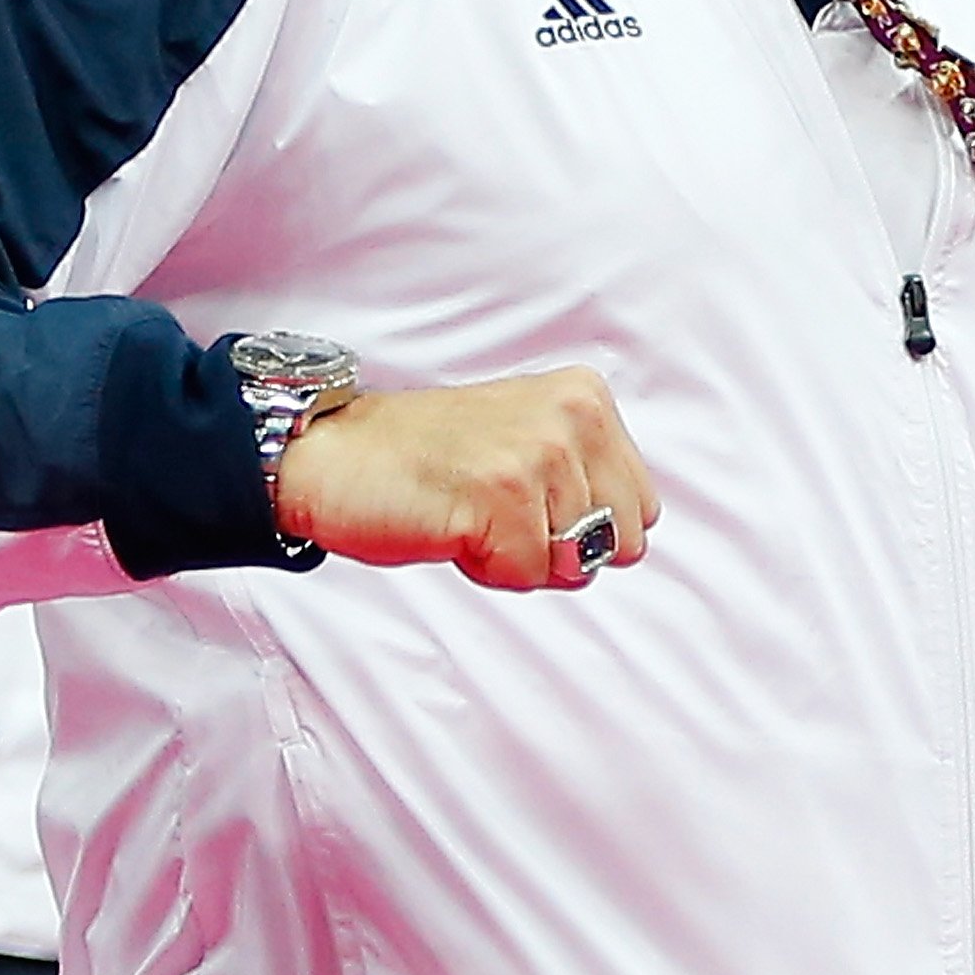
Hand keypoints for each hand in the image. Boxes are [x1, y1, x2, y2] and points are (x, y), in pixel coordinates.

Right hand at [264, 369, 660, 593]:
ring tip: (467, 511)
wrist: (333, 456)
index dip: (577, 526)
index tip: (518, 495)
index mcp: (587, 398)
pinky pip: (528, 576)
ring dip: (517, 557)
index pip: (642, 510)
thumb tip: (625, 545)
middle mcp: (572, 416)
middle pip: (620, 543)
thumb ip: (587, 480)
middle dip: (558, 546)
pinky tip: (450, 523)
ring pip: (573, 564)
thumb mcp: (527, 443)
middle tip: (493, 508)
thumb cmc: (423, 460)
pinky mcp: (502, 493)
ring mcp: (539, 453)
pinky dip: (485, 568)